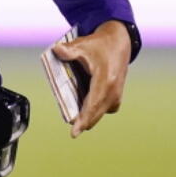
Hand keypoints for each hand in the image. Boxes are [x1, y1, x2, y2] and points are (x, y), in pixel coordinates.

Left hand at [51, 19, 131, 137]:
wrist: (119, 43)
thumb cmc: (100, 45)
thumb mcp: (83, 44)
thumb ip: (69, 50)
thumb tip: (56, 50)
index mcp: (104, 80)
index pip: (92, 105)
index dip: (82, 120)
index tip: (74, 133)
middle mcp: (112, 91)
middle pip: (96, 113)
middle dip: (83, 122)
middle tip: (71, 128)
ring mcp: (116, 95)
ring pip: (100, 113)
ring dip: (88, 116)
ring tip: (74, 117)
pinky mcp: (116, 96)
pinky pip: (104, 109)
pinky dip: (94, 110)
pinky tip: (83, 107)